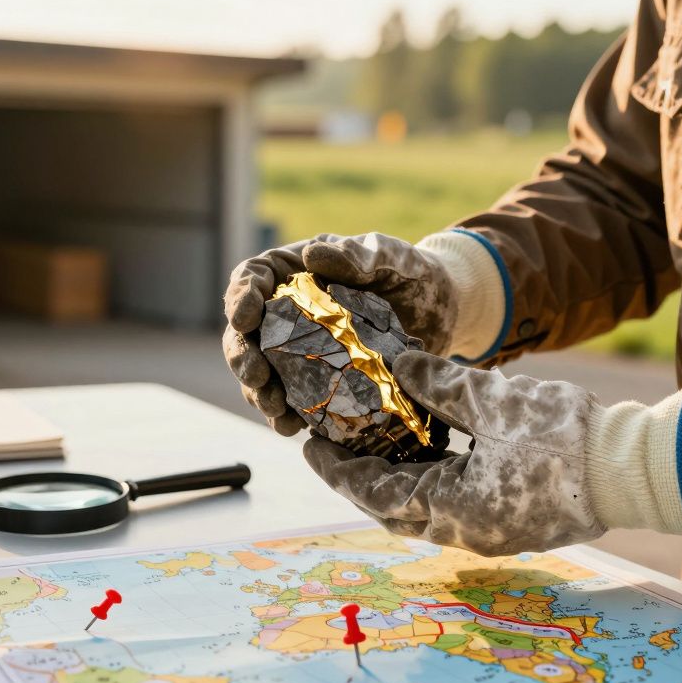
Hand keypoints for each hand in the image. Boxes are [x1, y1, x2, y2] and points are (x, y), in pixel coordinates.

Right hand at [223, 233, 457, 434]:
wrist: (441, 312)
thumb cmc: (412, 274)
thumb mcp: (390, 257)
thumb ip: (358, 254)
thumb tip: (313, 256)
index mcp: (294, 271)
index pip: (252, 277)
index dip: (240, 297)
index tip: (243, 318)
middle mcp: (287, 310)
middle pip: (247, 332)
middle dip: (243, 356)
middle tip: (255, 376)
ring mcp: (299, 348)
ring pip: (262, 371)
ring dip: (259, 393)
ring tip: (275, 410)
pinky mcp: (317, 380)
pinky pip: (291, 400)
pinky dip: (287, 415)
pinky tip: (293, 428)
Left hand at [303, 351, 681, 555]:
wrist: (634, 469)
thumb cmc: (564, 436)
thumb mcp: (492, 399)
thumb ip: (439, 384)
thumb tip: (396, 365)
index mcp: (453, 508)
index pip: (376, 493)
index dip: (338, 469)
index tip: (310, 445)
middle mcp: (465, 531)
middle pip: (393, 511)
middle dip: (358, 480)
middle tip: (332, 446)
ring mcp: (489, 531)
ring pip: (422, 510)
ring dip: (393, 482)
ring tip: (370, 443)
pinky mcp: (510, 522)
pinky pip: (451, 506)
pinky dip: (427, 481)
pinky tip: (422, 448)